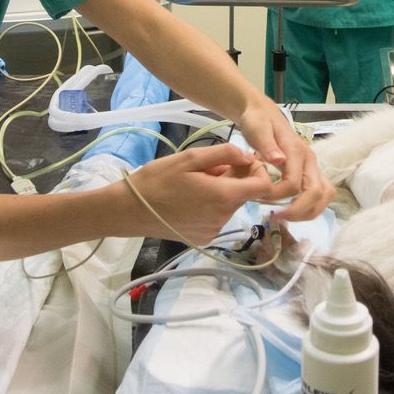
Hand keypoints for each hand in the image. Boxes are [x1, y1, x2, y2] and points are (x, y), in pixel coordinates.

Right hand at [124, 143, 275, 244]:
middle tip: (211, 167)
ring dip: (223, 191)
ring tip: (197, 181)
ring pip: (230, 205)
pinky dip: (213, 205)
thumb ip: (225, 154)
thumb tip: (248, 156)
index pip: (262, 186)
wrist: (130, 210)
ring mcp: (213, 231)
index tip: (244, 160)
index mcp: (223, 196)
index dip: (260, 171)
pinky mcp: (204, 238)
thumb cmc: (158, 179)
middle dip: (236, 178)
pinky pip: (218, 217)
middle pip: (244, 194)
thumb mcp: (190, 157)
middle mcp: (223, 218)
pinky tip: (192, 197)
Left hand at [235, 99, 333, 221]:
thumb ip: (267, 145)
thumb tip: (279, 160)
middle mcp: (309, 160)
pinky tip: (291, 209)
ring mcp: (312, 166)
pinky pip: (320, 193)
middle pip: (317, 193)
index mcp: (297, 151)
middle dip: (298, 210)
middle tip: (276, 217)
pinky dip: (310, 206)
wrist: (262, 113)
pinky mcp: (310, 172)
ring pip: (324, 195)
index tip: (259, 199)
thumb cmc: (257, 121)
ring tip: (286, 217)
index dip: (278, 197)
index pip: (294, 184)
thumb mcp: (257, 129)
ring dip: (308, 211)